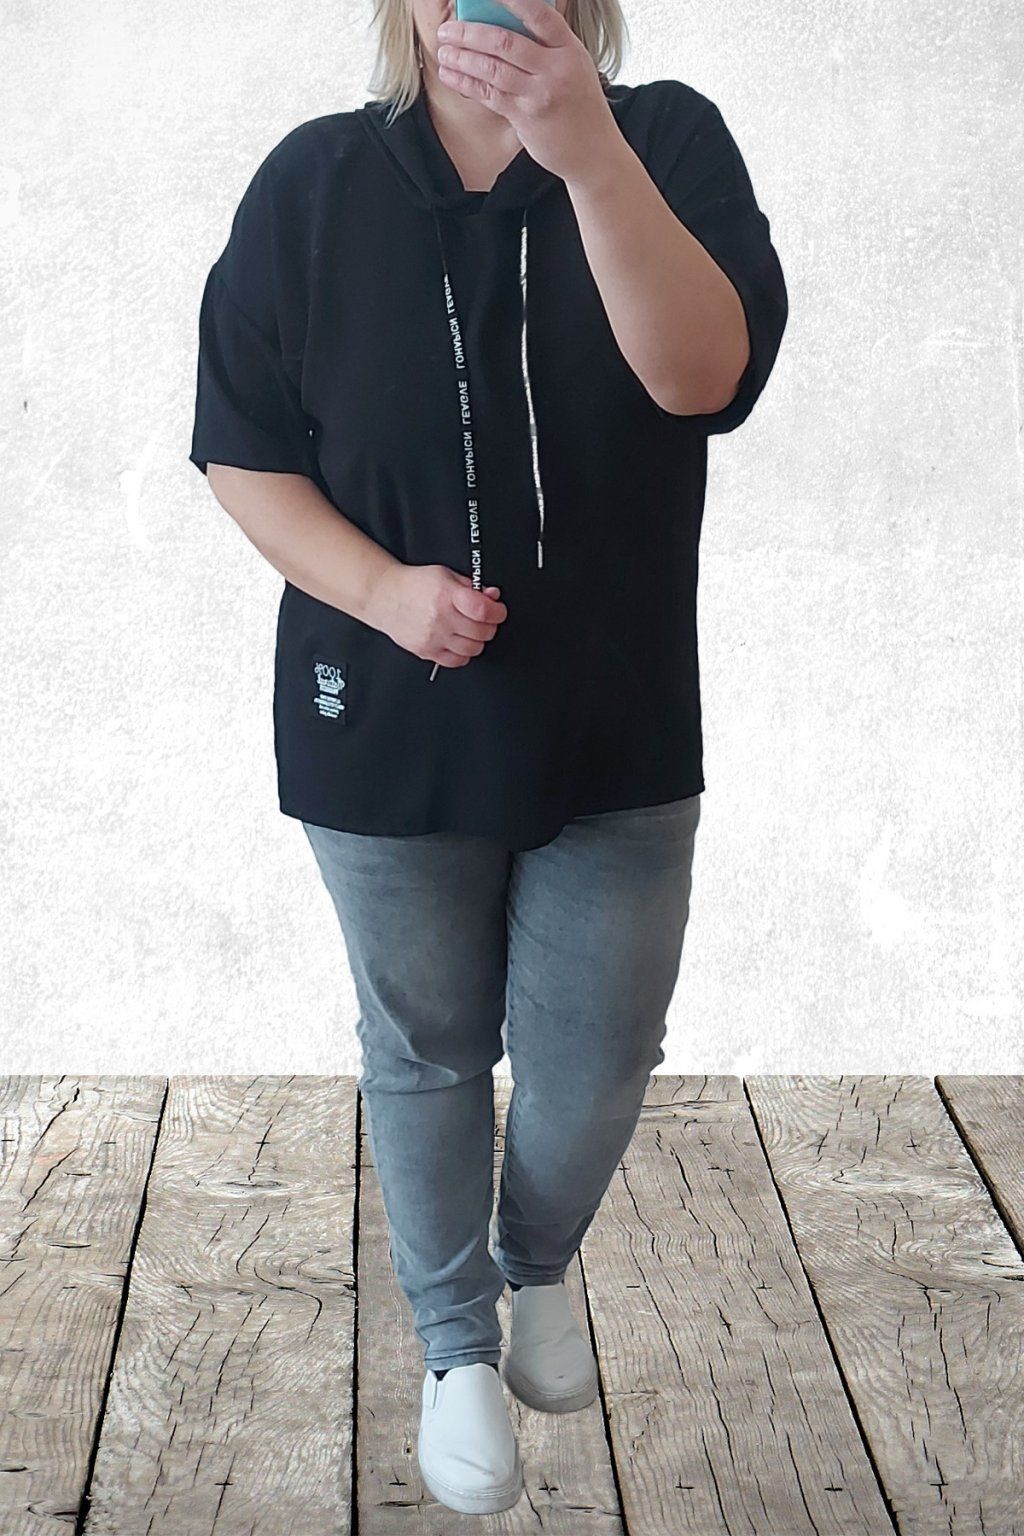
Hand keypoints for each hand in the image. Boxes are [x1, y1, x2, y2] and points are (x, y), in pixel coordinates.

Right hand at [366, 562, 507, 667]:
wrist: (385, 597)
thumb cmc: (413, 585)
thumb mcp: (445, 575)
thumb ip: (471, 587)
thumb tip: (492, 597)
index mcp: (447, 595)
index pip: (483, 610)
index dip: (498, 612)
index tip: (498, 610)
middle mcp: (440, 618)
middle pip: (482, 632)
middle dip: (489, 625)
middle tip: (484, 619)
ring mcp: (434, 637)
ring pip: (472, 649)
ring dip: (477, 640)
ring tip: (470, 630)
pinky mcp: (427, 651)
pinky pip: (456, 661)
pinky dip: (463, 654)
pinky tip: (459, 642)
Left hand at [434, 0, 618, 184]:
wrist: (593, 152)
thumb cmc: (581, 106)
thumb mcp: (576, 67)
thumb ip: (548, 47)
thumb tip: (506, 24)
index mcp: (569, 50)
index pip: (539, 16)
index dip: (511, 0)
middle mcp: (554, 70)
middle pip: (505, 42)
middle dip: (470, 33)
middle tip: (448, 30)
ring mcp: (538, 96)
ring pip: (492, 69)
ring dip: (462, 58)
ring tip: (443, 51)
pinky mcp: (524, 118)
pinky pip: (489, 95)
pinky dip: (466, 83)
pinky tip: (451, 75)